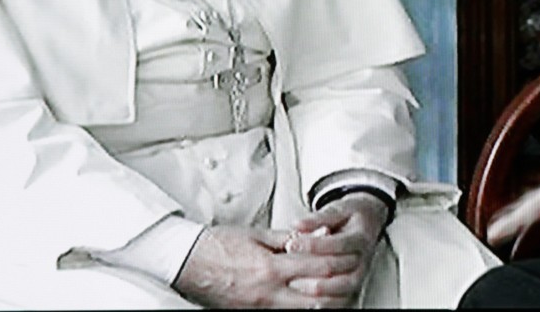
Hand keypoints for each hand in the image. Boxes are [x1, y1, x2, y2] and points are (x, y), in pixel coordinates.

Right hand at [173, 225, 362, 307]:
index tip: (350, 255)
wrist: (186, 262)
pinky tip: (313, 302)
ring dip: (325, 302)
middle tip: (353, 276)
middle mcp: (268, 291)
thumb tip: (315, 236)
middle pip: (318, 295)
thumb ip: (289, 237)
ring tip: (339, 292)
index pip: (319, 266)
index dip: (340, 261)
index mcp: (271, 266)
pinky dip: (304, 309)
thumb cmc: (218, 245)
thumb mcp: (257, 234)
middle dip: (340, 286)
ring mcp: (260, 306)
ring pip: (305, 311)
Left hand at [284, 193, 388, 305]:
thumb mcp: (338, 209)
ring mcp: (360, 274)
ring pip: (342, 287)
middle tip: (287, 265)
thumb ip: (318, 218)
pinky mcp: (354, 286)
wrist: (369, 222)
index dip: (313, 245)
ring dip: (318, 288)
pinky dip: (327, 302)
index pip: (338, 243)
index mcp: (360, 236)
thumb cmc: (350, 216)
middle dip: (309, 266)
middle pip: (338, 266)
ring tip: (295, 285)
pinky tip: (310, 302)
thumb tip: (297, 224)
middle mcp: (363, 258)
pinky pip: (343, 299)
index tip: (291, 243)